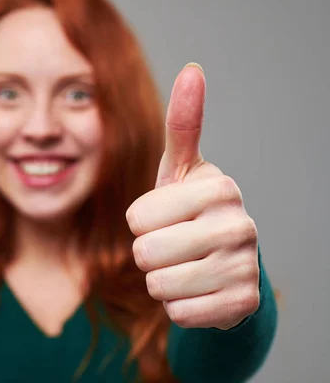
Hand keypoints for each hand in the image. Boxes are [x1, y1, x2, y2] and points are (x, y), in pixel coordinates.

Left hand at [126, 63, 258, 329]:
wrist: (221, 263)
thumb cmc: (189, 212)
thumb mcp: (181, 170)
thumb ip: (183, 125)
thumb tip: (193, 70)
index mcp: (219, 187)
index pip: (137, 218)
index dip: (140, 223)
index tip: (165, 217)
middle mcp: (240, 224)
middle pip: (146, 253)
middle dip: (147, 255)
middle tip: (171, 247)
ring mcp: (245, 267)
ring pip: (159, 286)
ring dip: (160, 282)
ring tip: (183, 268)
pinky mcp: (243, 304)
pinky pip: (180, 313)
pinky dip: (179, 307)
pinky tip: (198, 291)